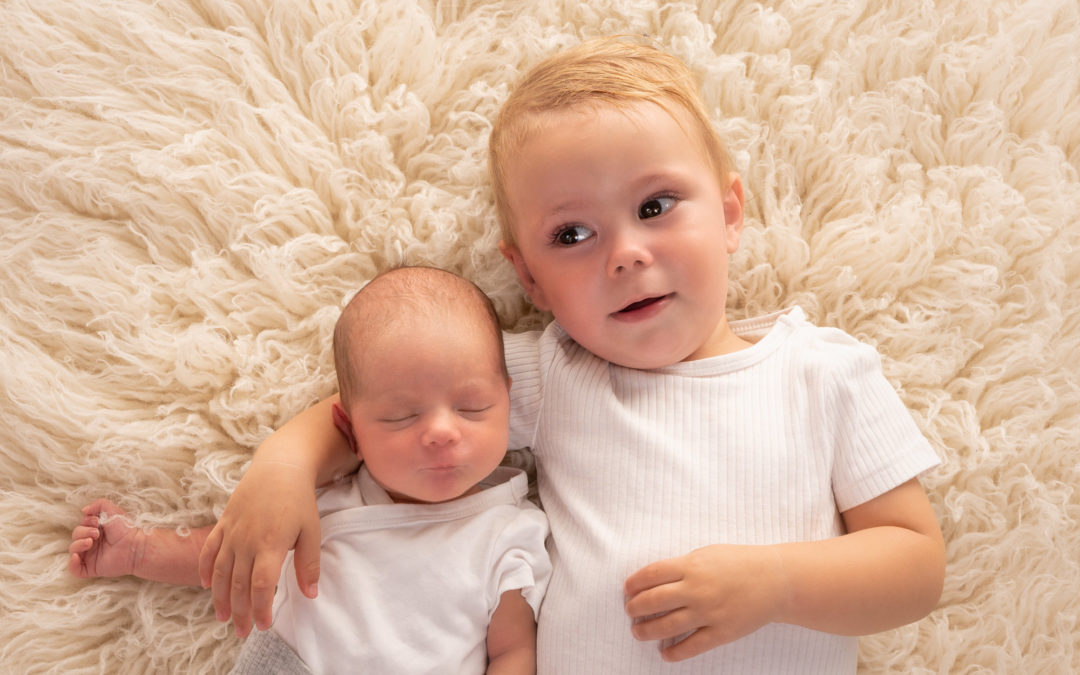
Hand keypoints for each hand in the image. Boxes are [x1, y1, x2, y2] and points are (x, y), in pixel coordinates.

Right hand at [69, 499, 141, 578]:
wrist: (135, 545)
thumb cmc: (126, 528)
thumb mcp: (112, 510)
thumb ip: (98, 504)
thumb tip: (84, 510)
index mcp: (97, 530)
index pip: (81, 525)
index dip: (85, 522)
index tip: (97, 522)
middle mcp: (93, 542)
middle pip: (76, 536)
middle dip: (82, 532)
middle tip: (97, 533)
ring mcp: (92, 556)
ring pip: (73, 550)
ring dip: (77, 544)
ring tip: (91, 542)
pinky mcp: (92, 568)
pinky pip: (75, 569)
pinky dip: (71, 563)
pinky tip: (77, 556)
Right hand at [198, 460, 321, 636]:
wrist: (279, 467)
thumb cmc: (299, 500)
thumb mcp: (312, 531)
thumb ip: (309, 564)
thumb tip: (310, 594)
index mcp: (271, 544)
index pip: (261, 585)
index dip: (260, 608)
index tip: (263, 625)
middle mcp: (247, 540)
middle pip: (238, 584)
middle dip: (240, 611)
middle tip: (243, 631)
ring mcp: (232, 532)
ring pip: (220, 572)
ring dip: (220, 597)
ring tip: (223, 618)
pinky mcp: (223, 523)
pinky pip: (209, 550)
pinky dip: (205, 568)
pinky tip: (206, 585)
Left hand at [623, 544, 788, 661]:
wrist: (776, 580)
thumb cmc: (740, 562)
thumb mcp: (706, 554)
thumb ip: (682, 566)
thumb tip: (655, 579)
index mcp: (691, 566)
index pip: (651, 574)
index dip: (633, 583)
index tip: (627, 589)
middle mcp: (696, 589)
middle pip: (653, 601)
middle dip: (634, 608)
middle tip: (630, 612)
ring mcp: (708, 612)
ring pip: (666, 626)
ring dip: (646, 631)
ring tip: (638, 632)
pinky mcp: (721, 632)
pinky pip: (691, 647)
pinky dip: (674, 653)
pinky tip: (664, 653)